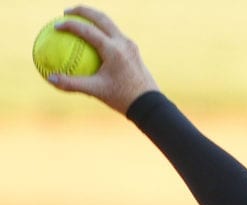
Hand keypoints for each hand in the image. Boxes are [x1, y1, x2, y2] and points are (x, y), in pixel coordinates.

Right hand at [43, 6, 158, 114]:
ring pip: (110, 24)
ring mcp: (130, 45)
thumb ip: (71, 83)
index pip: (87, 30)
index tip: (56, 25)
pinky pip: (115, 35)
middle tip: (67, 12)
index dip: (70, 25)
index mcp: (113, 50)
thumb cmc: (122, 98)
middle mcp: (123, 43)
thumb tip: (49, 78)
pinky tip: (92, 40)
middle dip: (83, 11)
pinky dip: (102, 32)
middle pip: (101, 18)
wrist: (149, 104)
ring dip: (94, 19)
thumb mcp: (95, 91)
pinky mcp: (134, 50)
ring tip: (79, 21)